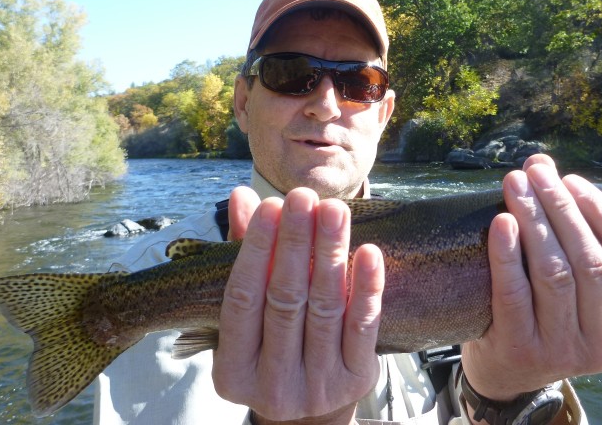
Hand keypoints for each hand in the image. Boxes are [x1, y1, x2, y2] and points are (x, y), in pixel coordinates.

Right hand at [212, 186, 383, 422]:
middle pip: (285, 300)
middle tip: (304, 197)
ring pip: (325, 308)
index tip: (269, 206)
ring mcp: (317, 386)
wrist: (310, 409)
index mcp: (233, 371)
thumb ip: (243, 255)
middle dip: (296, 243)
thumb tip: (242, 197)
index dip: (255, 250)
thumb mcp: (249, 313)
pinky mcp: (356, 380)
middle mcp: (272, 384)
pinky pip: (363, 327)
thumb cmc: (270, 345)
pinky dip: (366, 287)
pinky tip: (368, 252)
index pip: (241, 299)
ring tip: (334, 211)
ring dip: (330, 253)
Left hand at [461, 155, 601, 408]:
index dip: (601, 213)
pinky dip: (507, 253)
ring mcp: (562, 350)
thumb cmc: (540, 314)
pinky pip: (514, 293)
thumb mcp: (570, 284)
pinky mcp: (521, 350)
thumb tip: (542, 163)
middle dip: (560, 207)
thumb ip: (569, 231)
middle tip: (535, 173)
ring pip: (555, 273)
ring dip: (535, 220)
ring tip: (515, 185)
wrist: (502, 373)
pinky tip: (501, 222)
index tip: (571, 180)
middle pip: (589, 261)